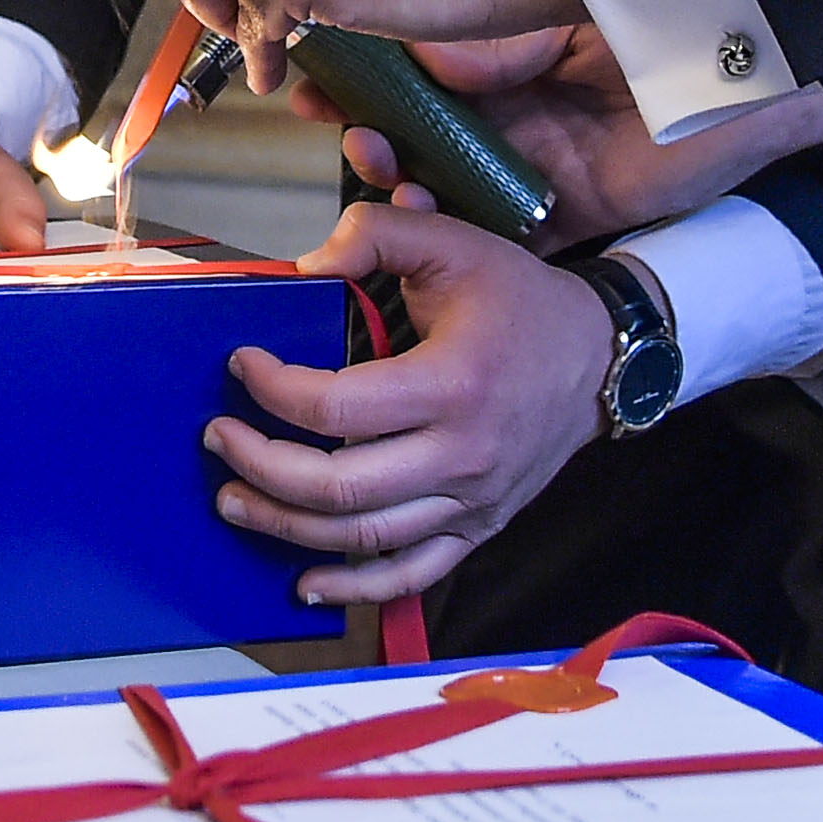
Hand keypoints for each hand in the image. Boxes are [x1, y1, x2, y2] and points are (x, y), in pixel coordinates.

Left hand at [207, 194, 611, 604]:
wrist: (603, 358)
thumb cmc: (523, 302)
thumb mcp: (456, 243)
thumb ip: (377, 234)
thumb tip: (307, 265)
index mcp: (451, 383)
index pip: (336, 405)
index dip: (274, 389)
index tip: (242, 365)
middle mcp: (461, 454)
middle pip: (338, 488)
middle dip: (261, 467)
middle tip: (219, 439)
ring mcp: (471, 501)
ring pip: (363, 539)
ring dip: (286, 527)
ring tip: (235, 499)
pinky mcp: (478, 528)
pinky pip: (410, 575)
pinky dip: (354, 587)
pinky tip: (304, 583)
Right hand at [318, 26, 822, 244]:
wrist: (741, 74)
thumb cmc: (658, 20)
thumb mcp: (559, 13)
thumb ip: (495, 40)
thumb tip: (424, 57)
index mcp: (502, 62)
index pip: (411, 76)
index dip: (363, 81)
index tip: (320, 81)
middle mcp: (510, 116)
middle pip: (417, 137)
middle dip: (369, 137)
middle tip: (344, 130)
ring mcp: (532, 168)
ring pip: (444, 191)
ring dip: (400, 187)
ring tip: (383, 172)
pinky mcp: (563, 216)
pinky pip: (497, 238)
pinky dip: (454, 234)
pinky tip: (425, 213)